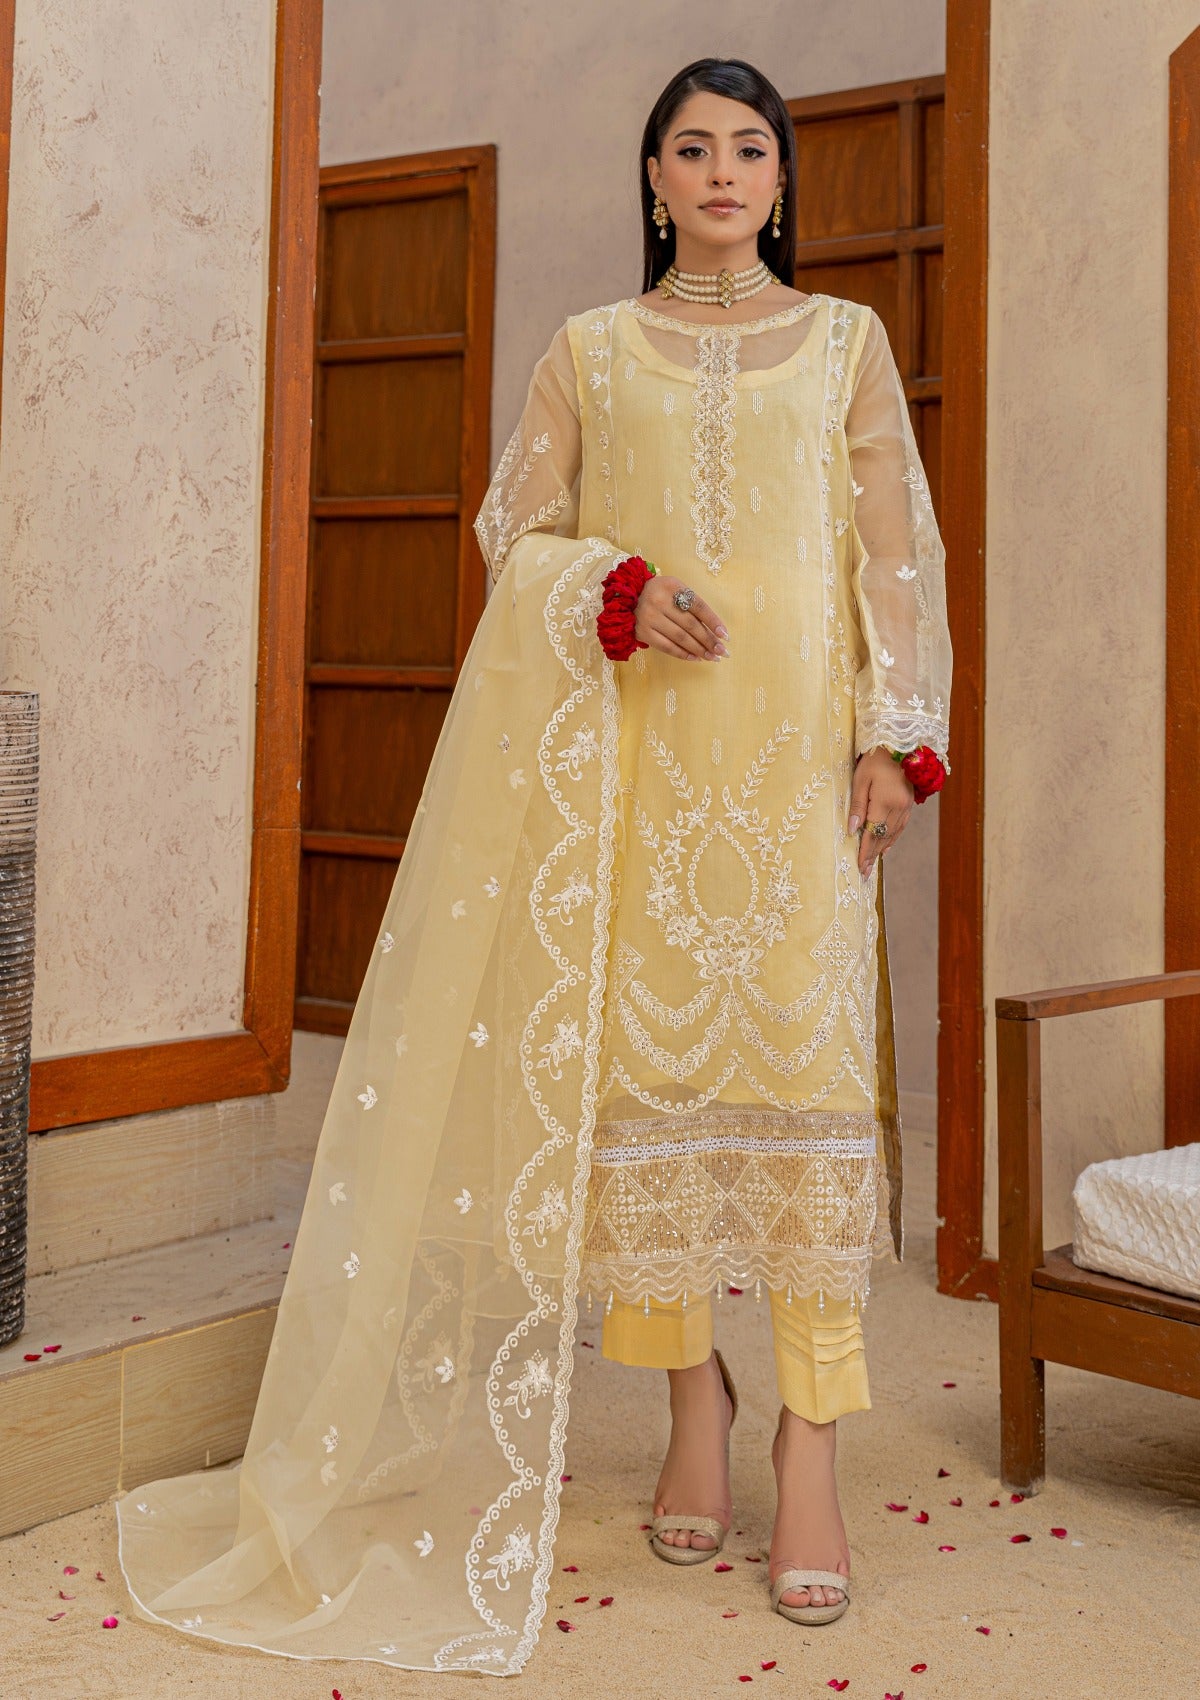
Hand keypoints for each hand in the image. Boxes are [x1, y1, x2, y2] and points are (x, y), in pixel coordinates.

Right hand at [635, 574, 728, 660]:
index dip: (713, 621)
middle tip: (722, 651)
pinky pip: (666, 646)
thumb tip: (713, 630)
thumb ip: (691, 604)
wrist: (627, 597)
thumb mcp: (675, 589)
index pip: (698, 606)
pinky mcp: (643, 632)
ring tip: (712, 657)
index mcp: (672, 587)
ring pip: (680, 637)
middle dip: (709, 640)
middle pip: (690, 624)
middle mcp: (659, 601)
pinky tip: (695, 657)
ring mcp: (650, 618)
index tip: (725, 635)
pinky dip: (683, 653)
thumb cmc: (659, 594)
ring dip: (699, 649)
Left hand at [848, 747, 913, 875]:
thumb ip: (857, 806)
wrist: (900, 743)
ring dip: (882, 849)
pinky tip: (887, 845)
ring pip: (894, 833)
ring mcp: (906, 806)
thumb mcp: (860, 779)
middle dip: (873, 855)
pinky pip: (901, 826)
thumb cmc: (875, 759)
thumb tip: (852, 830)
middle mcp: (899, 807)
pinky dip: (893, 838)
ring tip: (873, 862)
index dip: (865, 851)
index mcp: (885, 802)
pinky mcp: (909, 802)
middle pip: (884, 837)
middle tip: (864, 872)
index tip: (860, 867)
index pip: (873, 833)